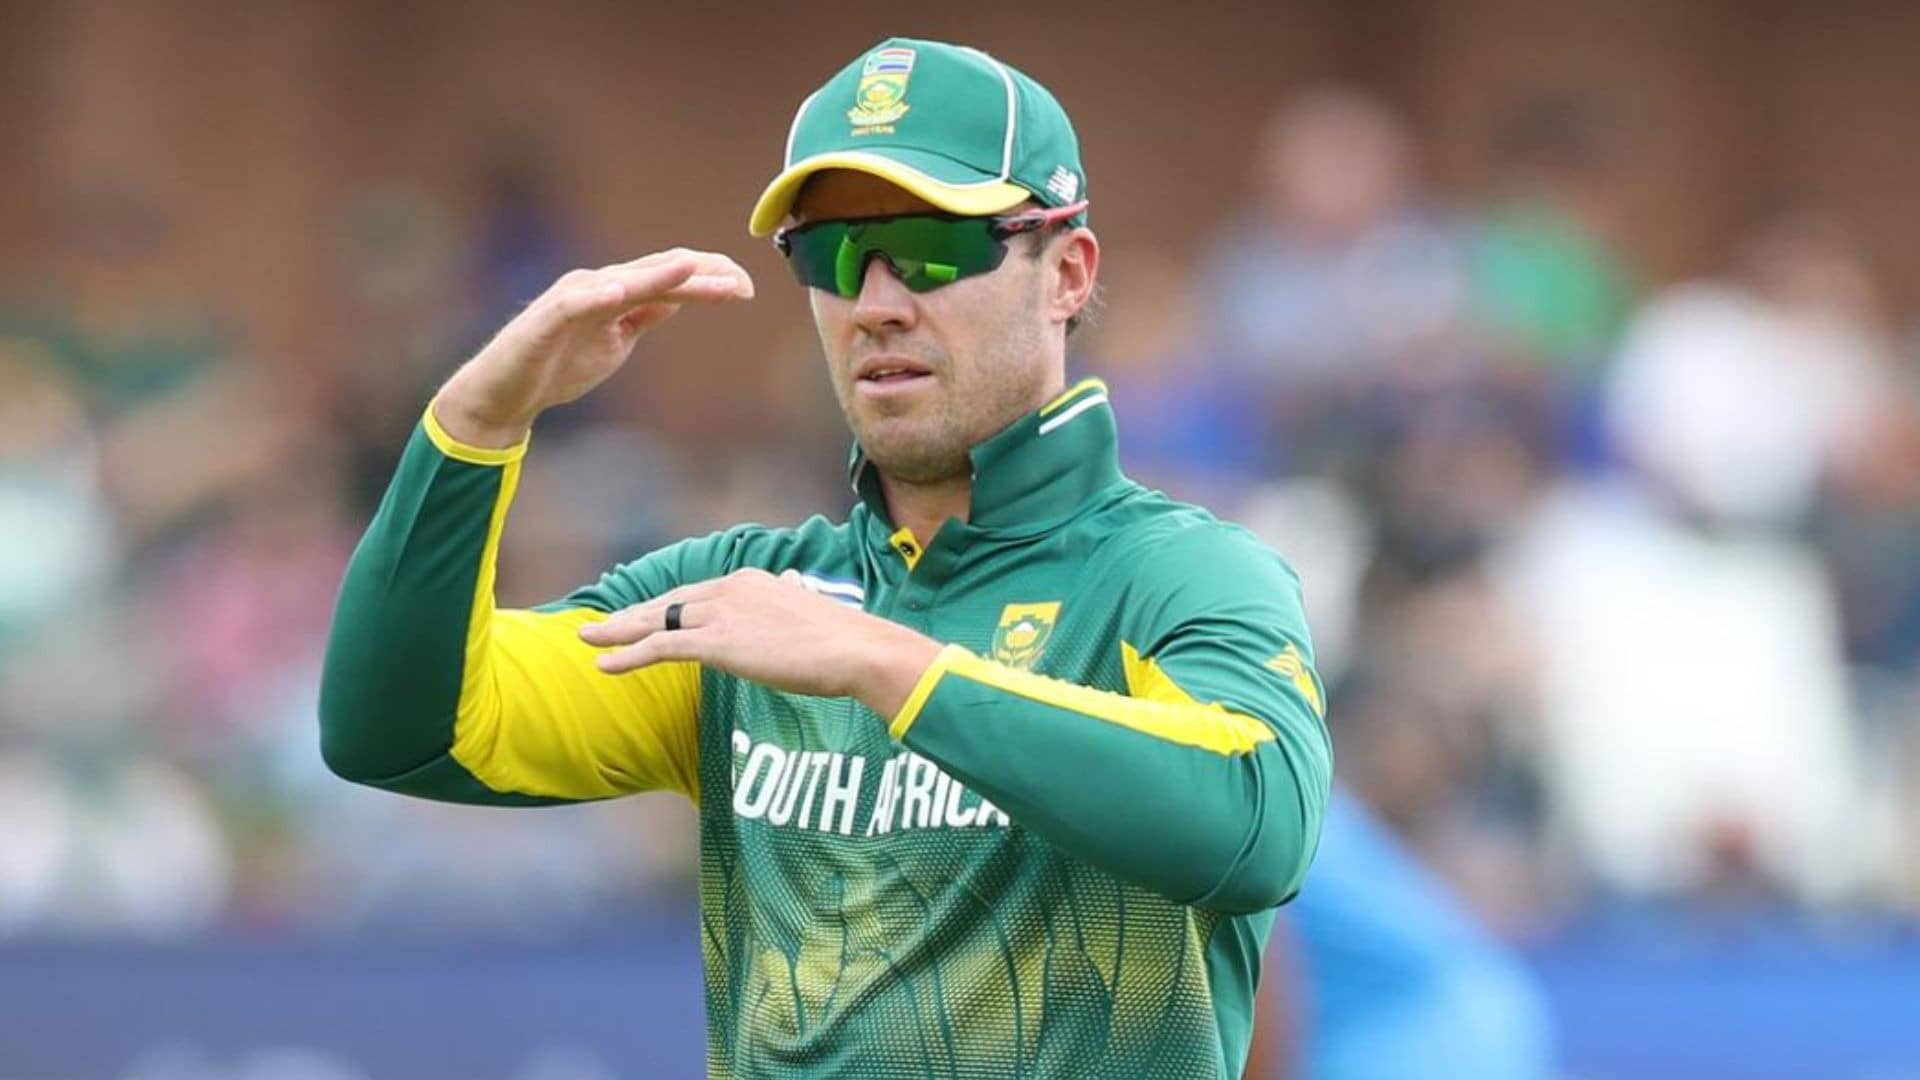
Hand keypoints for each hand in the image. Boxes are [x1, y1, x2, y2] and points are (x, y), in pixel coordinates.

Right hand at [435, 249, 754, 446]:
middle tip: (742, 283)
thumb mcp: (616, 340)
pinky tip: (617, 292)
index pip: (670, 278)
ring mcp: (572, 300)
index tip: (747, 289)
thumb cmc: (558, 365)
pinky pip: (574, 304)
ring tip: (692, 270)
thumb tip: (678, 297)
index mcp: (617, 294)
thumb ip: (643, 315)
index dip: (709, 279)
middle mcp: (597, 287)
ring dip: (659, 276)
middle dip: (701, 275)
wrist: (505, 395)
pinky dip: (595, 296)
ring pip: (623, 282)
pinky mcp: (547, 320)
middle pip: (656, 274)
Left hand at [577, 569, 943, 717]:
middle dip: (632, 613)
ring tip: (587, 639)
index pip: (696, 594)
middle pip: (668, 601)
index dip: (666, 605)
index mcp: (750, 581)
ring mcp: (721, 614)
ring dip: (618, 631)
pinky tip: (604, 664)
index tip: (646, 615)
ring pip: (656, 621)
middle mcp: (730, 589)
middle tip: (600, 623)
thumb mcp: (811, 611)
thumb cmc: (842, 641)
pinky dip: (628, 654)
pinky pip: (660, 646)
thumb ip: (791, 600)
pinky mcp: (717, 643)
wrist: (854, 649)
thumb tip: (793, 585)